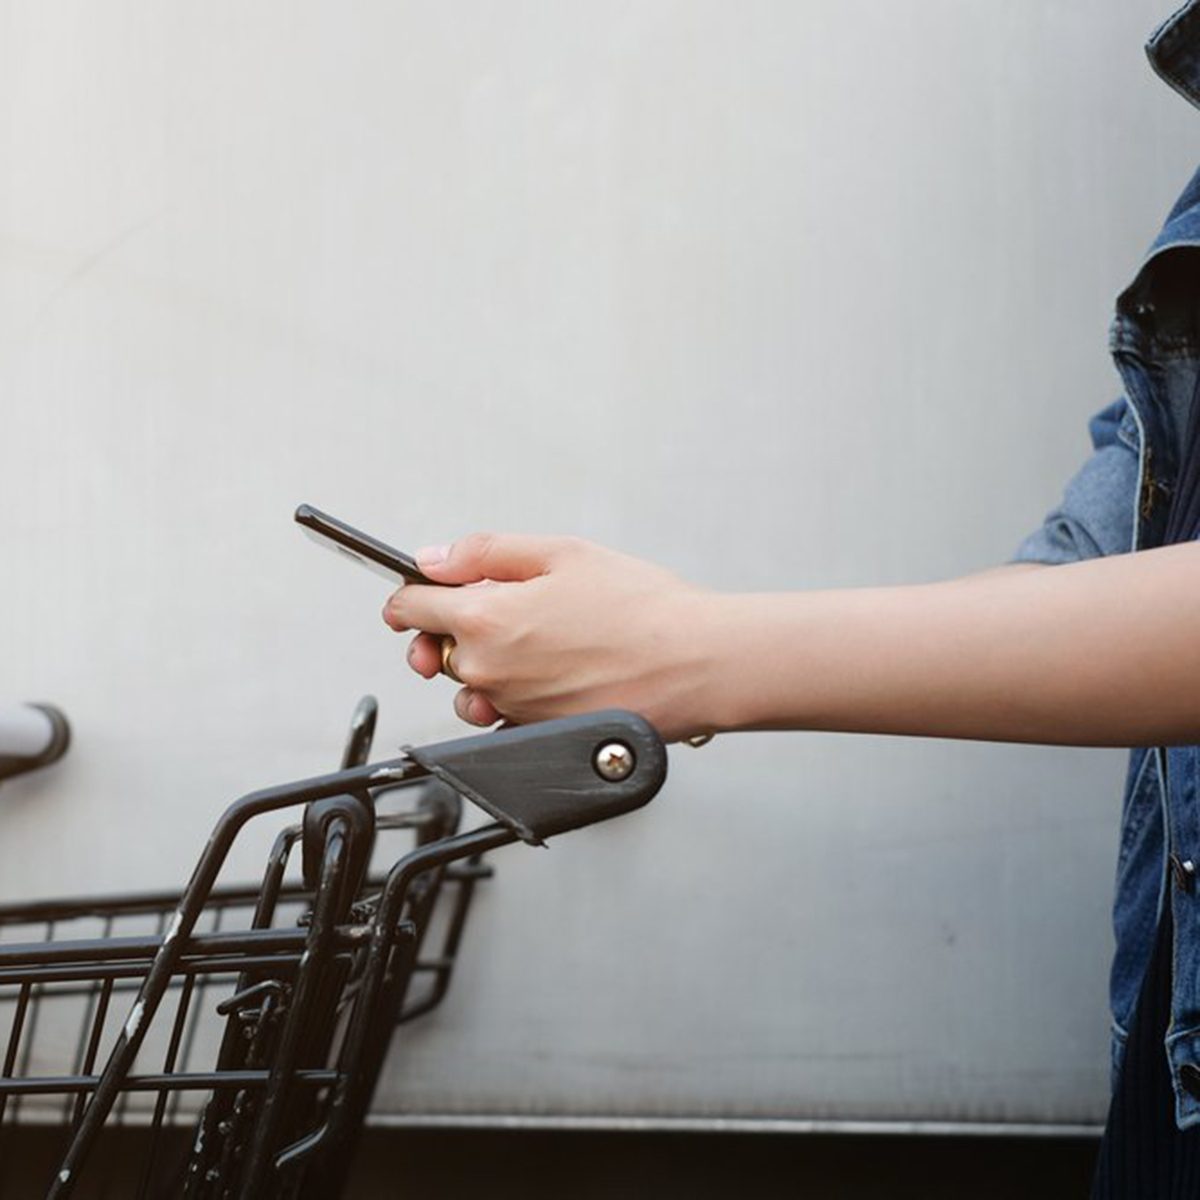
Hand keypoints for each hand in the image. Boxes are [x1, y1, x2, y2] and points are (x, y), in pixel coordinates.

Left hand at [381, 534, 715, 741]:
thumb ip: (486, 552)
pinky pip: (500, 720)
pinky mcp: (536, 737)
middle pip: (438, 650)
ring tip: (535, 643)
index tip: (417, 595)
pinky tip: (552, 677)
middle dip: (453, 630)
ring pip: (469, 687)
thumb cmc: (644, 609)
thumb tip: (434, 559)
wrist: (696, 663)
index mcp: (486, 618)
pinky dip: (512, 700)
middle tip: (496, 610)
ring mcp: (511, 710)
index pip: (410, 609)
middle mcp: (489, 671)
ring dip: (484, 666)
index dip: (411, 596)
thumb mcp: (562, 553)